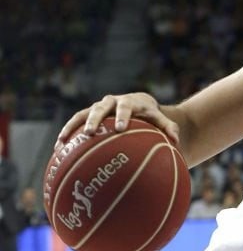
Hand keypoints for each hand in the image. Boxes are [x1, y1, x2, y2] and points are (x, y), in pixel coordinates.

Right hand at [56, 92, 179, 146]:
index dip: (122, 116)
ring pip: (83, 114)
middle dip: (95, 119)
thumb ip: (169, 128)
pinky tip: (58, 149)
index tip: (121, 128)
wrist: (140, 103)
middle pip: (101, 108)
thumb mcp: (160, 120)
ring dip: (73, 127)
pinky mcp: (88, 114)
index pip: (126, 107)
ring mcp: (98, 107)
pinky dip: (67, 133)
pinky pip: (75, 123)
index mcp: (130, 102)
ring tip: (63, 141)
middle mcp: (112, 102)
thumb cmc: (151, 116)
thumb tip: (176, 140)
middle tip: (91, 132)